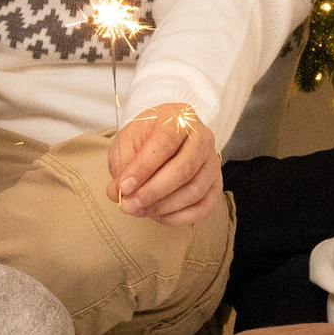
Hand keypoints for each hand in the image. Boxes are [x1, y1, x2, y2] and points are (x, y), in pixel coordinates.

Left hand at [105, 101, 221, 226]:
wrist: (164, 137)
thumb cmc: (145, 137)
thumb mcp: (127, 141)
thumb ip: (122, 165)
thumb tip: (117, 193)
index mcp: (179, 118)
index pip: (165, 143)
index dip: (143, 168)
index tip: (123, 187)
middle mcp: (202, 137)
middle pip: (184, 170)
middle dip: (153, 192)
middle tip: (128, 206)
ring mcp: (212, 161)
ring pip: (194, 191)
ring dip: (163, 206)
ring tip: (139, 210)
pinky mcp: (216, 183)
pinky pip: (204, 206)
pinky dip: (179, 217)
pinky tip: (158, 216)